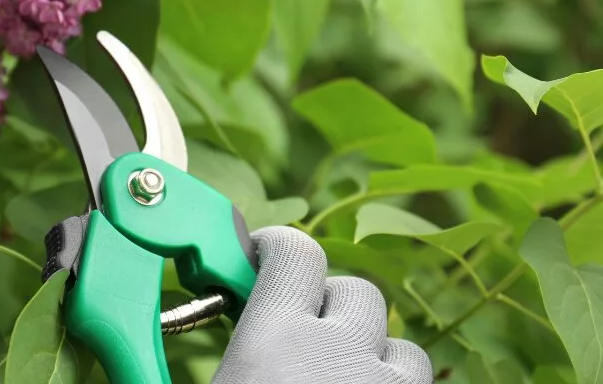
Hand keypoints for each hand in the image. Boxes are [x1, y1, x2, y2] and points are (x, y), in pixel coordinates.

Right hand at [214, 227, 432, 383]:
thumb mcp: (217, 382)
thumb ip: (234, 345)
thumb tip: (235, 324)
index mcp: (276, 340)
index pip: (295, 251)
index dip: (277, 248)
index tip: (262, 259)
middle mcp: (341, 352)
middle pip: (355, 291)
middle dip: (330, 307)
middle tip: (302, 342)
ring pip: (401, 346)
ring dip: (373, 354)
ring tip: (342, 378)